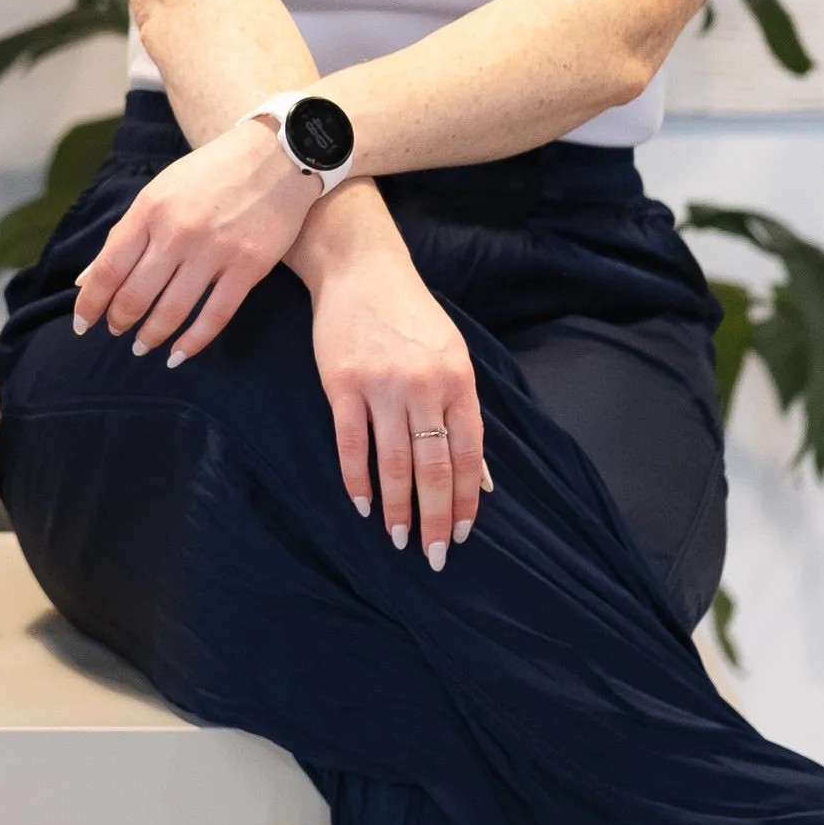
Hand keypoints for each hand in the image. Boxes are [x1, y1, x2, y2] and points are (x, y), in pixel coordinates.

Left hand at [72, 116, 318, 363]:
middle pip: (135, 295)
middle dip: (119, 321)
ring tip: (142, 345)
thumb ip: (124, 235)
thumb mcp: (159, 192)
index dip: (91, 303)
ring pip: (171, 311)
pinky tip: (178, 354)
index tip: (82, 324)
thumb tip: (86, 279)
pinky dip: (192, 342)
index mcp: (150, 210)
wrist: (278, 155)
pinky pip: (214, 317)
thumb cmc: (212, 173)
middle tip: (117, 332)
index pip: (108, 268)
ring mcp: (214, 251)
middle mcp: (177, 232)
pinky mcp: (248, 267)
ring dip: (151, 336)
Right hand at [297, 209, 486, 568]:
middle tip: (433, 555)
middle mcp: (425, 386)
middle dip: (435, 518)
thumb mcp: (452, 357)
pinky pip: (351, 443)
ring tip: (398, 539)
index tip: (461, 534)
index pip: (468, 454)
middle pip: (434, 466)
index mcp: (459, 381)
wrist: (361, 269)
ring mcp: (382, 386)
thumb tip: (482, 480)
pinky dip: (357, 480)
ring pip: (394, 462)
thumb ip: (466, 415)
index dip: (464, 500)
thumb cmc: (410, 316)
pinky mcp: (342, 384)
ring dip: (398, 508)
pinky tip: (364, 505)